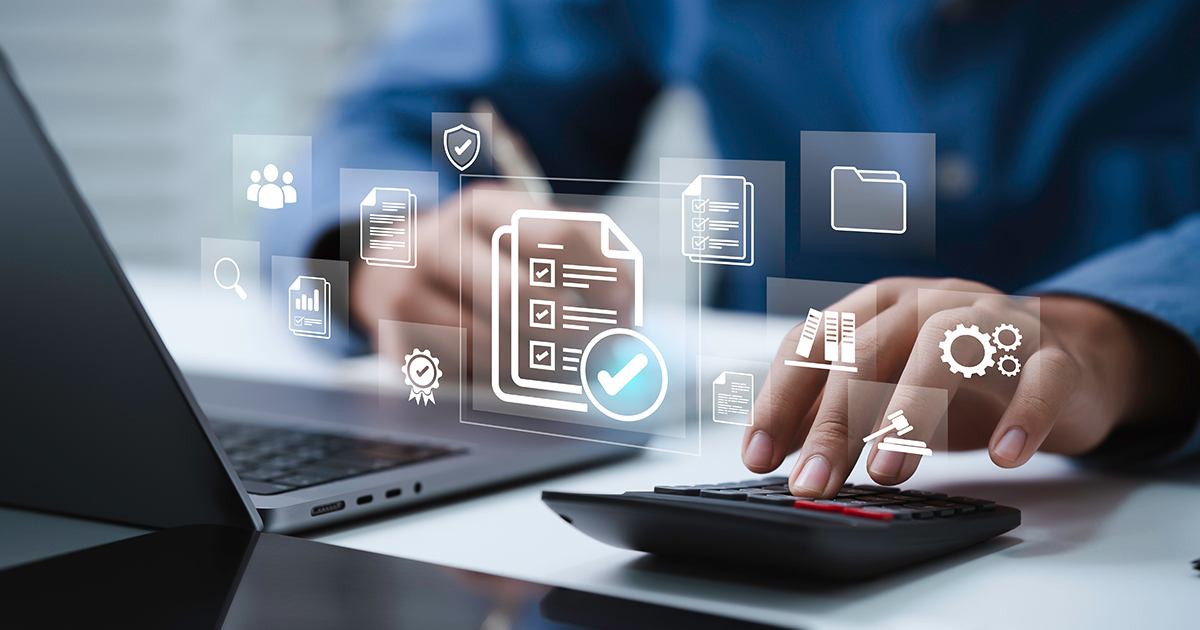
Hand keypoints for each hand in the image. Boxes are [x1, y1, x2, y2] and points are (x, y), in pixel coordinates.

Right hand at [352, 183, 627, 357]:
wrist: (390, 272)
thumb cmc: (480, 260)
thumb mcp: (521, 238)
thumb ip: (579, 256)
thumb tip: (628, 304)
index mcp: (482, 207)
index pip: (557, 234)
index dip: (602, 275)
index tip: (627, 305)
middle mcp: (438, 240)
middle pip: (520, 295)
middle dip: (568, 330)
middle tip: (597, 348)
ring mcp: (407, 289)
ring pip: (492, 343)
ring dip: (536, 363)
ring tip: (557, 361)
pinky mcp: (395, 339)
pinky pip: (464, 371)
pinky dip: (499, 378)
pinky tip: (510, 367)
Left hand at [742, 277, 1177, 496]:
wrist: (1069, 357)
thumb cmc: (961, 375)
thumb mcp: (888, 385)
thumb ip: (834, 409)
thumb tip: (774, 451)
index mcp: (880, 308)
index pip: (815, 343)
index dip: (781, 399)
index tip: (759, 458)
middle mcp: (931, 304)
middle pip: (870, 351)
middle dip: (834, 422)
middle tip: (814, 482)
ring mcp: (996, 323)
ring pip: (947, 349)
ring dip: (911, 409)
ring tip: (887, 472)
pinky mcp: (1056, 356)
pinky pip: (1043, 376)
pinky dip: (1024, 413)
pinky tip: (1004, 456)